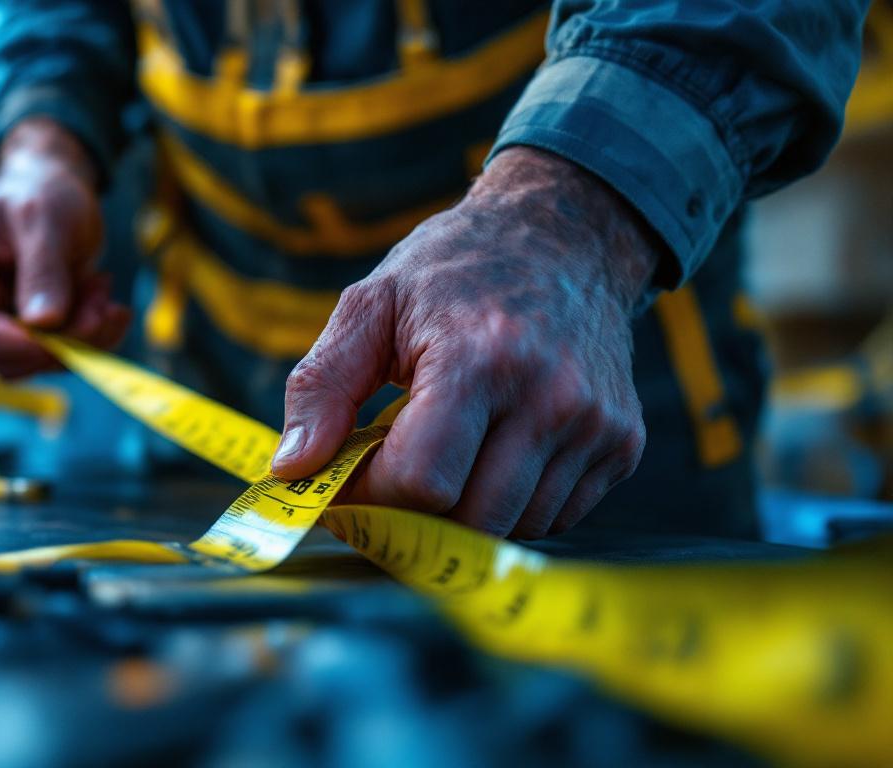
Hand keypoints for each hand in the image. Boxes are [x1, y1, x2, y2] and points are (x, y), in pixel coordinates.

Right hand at [0, 118, 129, 377]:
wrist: (53, 189)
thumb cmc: (42, 192)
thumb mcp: (46, 219)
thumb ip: (44, 270)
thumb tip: (44, 325)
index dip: (30, 345)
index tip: (86, 330)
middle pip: (5, 357)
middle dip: (64, 340)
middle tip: (106, 302)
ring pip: (33, 363)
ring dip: (81, 339)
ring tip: (103, 289)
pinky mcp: (18, 333)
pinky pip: (53, 357)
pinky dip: (88, 340)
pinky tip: (106, 304)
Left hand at [271, 147, 659, 538]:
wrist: (565, 233)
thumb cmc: (455, 269)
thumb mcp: (372, 305)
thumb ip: (321, 387)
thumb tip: (291, 470)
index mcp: (480, 358)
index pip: (422, 482)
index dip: (371, 495)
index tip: (348, 478)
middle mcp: (551, 397)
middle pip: (469, 519)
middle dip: (415, 511)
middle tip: (389, 473)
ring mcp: (596, 424)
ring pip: (512, 528)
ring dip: (464, 509)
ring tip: (446, 448)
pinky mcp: (623, 442)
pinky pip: (555, 515)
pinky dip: (512, 501)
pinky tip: (494, 449)